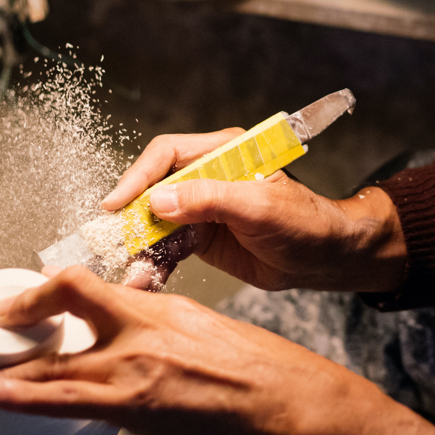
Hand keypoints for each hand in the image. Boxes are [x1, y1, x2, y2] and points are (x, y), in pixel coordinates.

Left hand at [0, 267, 434, 434]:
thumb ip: (161, 326)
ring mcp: (136, 371)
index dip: (49, 289)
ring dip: (7, 380)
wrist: (288, 399)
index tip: (33, 298)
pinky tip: (4, 406)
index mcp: (160, 306)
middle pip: (64, 305)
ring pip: (55, 369)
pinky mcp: (138, 410)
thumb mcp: (204, 327)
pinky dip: (29, 404)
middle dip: (19, 317)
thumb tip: (131, 335)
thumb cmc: (257, 368)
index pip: (88, 284)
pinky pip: (70, 406)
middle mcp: (142, 331)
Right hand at [102, 132, 406, 293]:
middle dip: (130, 217)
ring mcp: (201, 209)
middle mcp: (207, 176)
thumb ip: (211, 200)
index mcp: (224, 153)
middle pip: (152, 189)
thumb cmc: (305, 222)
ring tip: (128, 271)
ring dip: (139, 247)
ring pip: (154, 223)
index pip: (167, 154)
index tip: (117, 204)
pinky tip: (144, 281)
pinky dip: (154, 265)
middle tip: (109, 242)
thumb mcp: (259, 207)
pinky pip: (167, 249)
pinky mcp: (201, 238)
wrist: (325, 258)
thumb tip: (159, 201)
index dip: (138, 176)